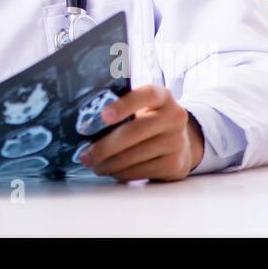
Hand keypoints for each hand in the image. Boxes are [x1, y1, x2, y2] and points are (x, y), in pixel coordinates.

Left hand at [78, 85, 203, 181]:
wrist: (182, 141)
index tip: (104, 116)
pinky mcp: (174, 165)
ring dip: (109, 163)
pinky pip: (140, 171)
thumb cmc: (150, 120)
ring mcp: (176, 142)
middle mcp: (173, 117)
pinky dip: (121, 173)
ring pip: (134, 155)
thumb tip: (88, 124)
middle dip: (104, 146)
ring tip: (94, 165)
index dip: (124, 105)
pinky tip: (112, 171)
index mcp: (162, 96)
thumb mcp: (144, 106)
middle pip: (134, 131)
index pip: (145, 95)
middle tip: (85, 155)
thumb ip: (123, 106)